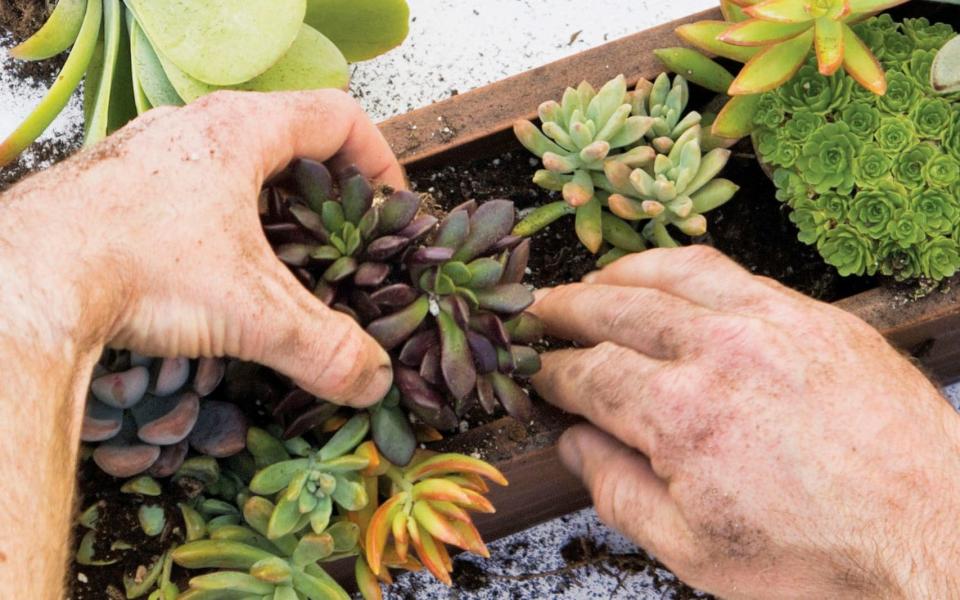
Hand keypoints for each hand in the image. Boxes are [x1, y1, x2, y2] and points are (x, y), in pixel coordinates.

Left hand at [2, 90, 400, 405]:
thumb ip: (325, 347)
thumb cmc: (131, 265)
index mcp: (239, 132)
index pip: (337, 116)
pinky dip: (219, 221)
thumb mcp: (252, 313)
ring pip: (234, 162)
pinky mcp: (118, 188)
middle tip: (340, 237)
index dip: (377, 159)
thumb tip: (372, 379)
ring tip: (282, 257)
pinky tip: (214, 269)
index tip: (386, 204)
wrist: (26, 281)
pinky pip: (190, 188)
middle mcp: (193, 129)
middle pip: (287, 137)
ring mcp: (150, 154)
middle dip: (324, 188)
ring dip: (269, 204)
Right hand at [531, 246, 959, 598]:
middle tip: (539, 310)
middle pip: (616, 306)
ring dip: (620, 273)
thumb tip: (573, 442)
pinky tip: (673, 283)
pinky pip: (735, 272)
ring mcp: (772, 322)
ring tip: (595, 283)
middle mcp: (721, 352)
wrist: (933, 534)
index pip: (588, 373)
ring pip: (673, 271)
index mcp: (682, 416)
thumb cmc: (821, 554)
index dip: (551, 371)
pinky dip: (685, 269)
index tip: (536, 374)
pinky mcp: (815, 314)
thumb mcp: (693, 549)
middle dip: (566, 307)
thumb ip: (617, 489)